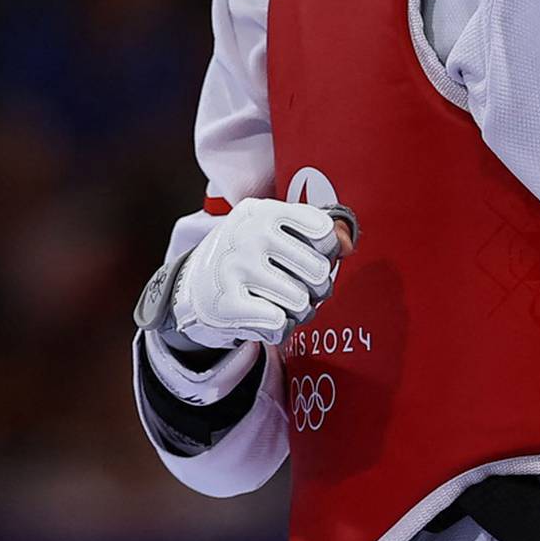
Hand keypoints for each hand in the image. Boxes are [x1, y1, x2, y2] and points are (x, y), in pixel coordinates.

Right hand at [166, 198, 354, 349]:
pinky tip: (264, 317)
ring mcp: (234, 269)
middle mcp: (248, 235)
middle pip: (319, 272)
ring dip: (298, 312)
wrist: (192, 288)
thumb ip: (318, 231)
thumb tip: (347, 243)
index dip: (326, 252)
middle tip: (297, 287)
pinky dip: (278, 328)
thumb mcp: (275, 232)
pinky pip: (280, 325)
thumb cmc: (247, 258)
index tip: (308, 255)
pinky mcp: (226, 305)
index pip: (323, 232)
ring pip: (302, 302)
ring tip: (281, 303)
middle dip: (316, 288)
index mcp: (263, 211)